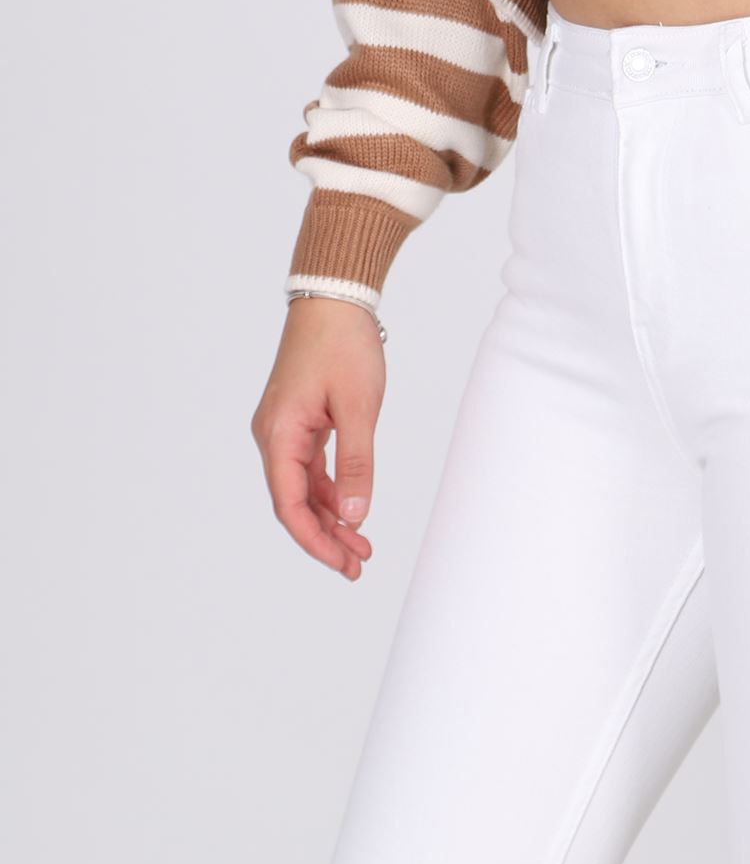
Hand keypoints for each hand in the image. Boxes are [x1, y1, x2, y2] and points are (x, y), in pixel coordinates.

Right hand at [250, 297, 385, 579]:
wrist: (335, 299)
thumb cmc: (343, 345)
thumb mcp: (358, 406)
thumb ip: (357, 462)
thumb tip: (356, 514)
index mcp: (278, 435)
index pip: (290, 505)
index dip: (315, 540)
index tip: (343, 563)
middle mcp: (274, 436)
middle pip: (295, 502)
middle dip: (326, 536)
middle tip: (358, 564)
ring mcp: (286, 429)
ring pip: (304, 487)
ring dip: (332, 516)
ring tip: (361, 545)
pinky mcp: (301, 420)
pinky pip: (312, 467)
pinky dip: (333, 490)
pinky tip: (353, 509)